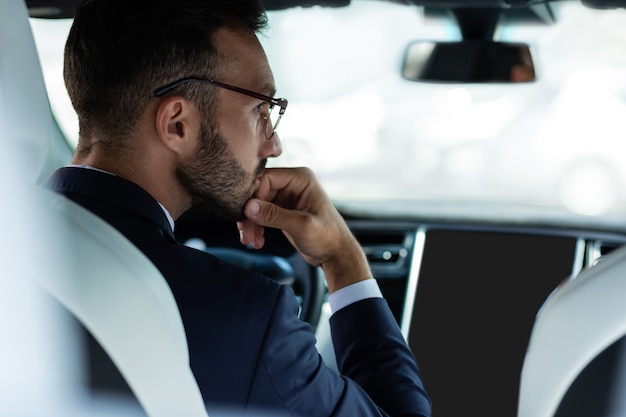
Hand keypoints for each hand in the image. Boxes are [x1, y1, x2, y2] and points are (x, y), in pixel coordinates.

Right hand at [237, 167, 370, 292]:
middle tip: (247, 234)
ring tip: (251, 241)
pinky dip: (256, 226)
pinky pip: (260, 213)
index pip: (266, 178)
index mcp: (301, 179)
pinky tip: (257, 240)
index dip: (254, 196)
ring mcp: (286, 196)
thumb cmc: (328, 237)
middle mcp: (293, 184)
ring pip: (256, 204)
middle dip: (250, 214)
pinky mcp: (282, 210)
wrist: (335, 255)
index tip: (247, 215)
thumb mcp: (301, 226)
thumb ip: (275, 215)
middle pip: (258, 191)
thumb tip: (249, 207)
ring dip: (251, 223)